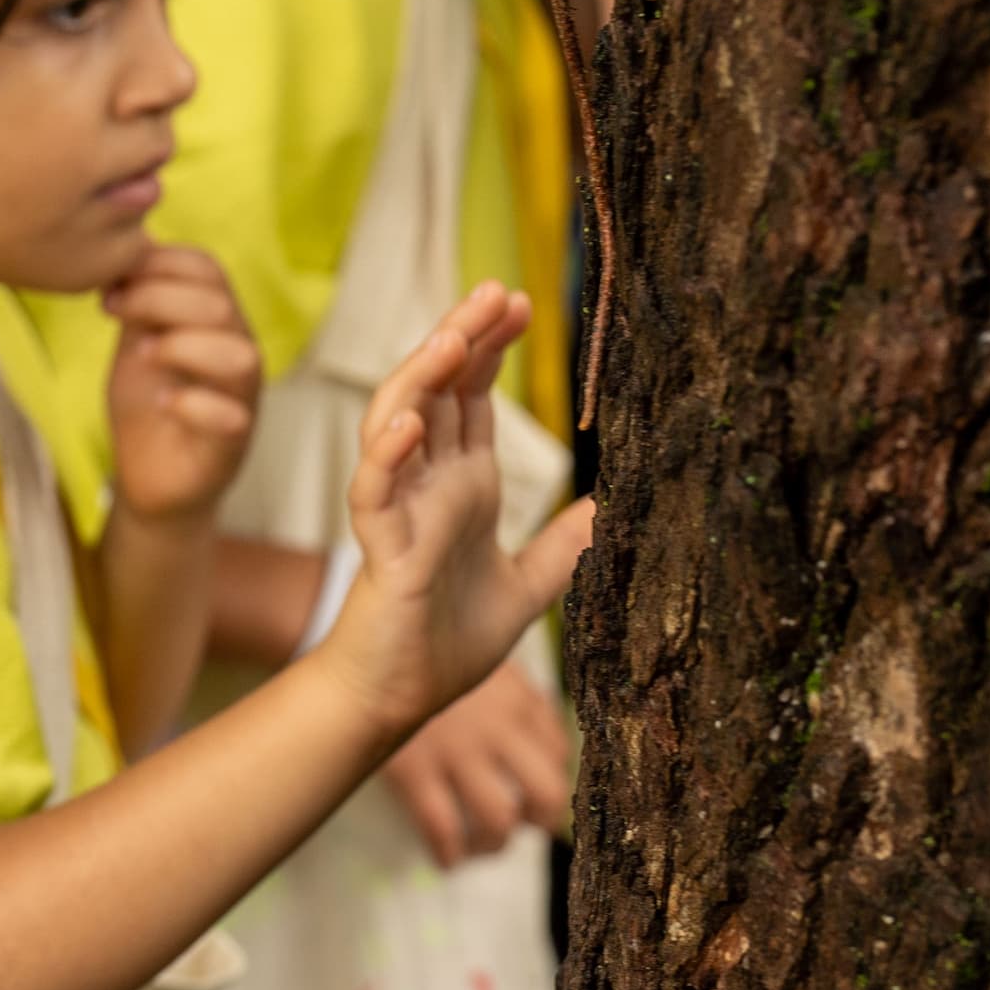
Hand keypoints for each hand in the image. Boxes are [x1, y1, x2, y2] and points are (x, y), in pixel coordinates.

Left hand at [102, 244, 260, 525]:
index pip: (208, 269)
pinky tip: (165, 402)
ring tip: (143, 355)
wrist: (149, 479)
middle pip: (220, 305)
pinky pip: (232, 418)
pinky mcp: (230, 447)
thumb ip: (139, 301)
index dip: (162, 263)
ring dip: (185, 346)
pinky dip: (196, 404)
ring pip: (240, 355)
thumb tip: (123, 246)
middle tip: (113, 309)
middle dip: (160, 297)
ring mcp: (239, 401)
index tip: (113, 279)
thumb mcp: (136, 342)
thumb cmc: (148, 403)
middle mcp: (236, 353)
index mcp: (215, 321)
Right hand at [315, 284, 595, 739]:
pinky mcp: (381, 549)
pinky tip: (411, 422)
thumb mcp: (531, 585)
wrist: (403, 698)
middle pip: (436, 391)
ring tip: (451, 335)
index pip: (469, 397)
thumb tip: (614, 506)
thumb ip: (565, 543)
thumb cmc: (449, 641)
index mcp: (462, 485)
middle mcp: (428, 484)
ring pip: (397, 423)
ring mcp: (400, 510)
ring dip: (420, 377)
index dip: (488, 348)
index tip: (519, 305)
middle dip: (460, 338)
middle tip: (495, 292)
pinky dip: (388, 454)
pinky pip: (375, 491)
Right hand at [378, 657, 568, 865]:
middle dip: (542, 820)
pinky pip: (440, 826)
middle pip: (546, 792)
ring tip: (483, 845)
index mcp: (517, 698)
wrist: (369, 647)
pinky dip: (447, 852)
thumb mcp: (485, 662)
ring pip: (497, 818)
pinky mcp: (412, 769)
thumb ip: (521, 697)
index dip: (556, 778)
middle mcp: (495, 727)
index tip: (541, 790)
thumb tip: (552, 746)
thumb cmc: (429, 653)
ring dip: (495, 842)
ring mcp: (454, 751)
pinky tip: (445, 859)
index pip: (560, 752)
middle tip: (526, 826)